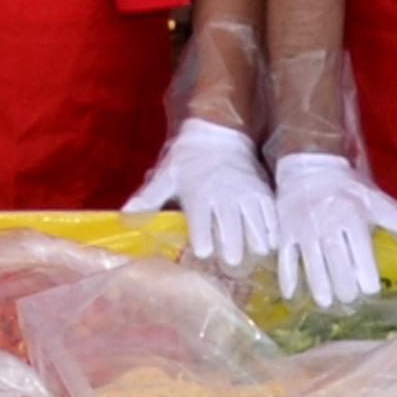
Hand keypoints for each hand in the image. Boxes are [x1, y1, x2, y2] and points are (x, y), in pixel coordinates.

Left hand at [125, 118, 278, 269]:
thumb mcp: (166, 175)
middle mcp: (224, 195)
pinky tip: (271, 243)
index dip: (204, 240)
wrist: (216, 134)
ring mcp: (245, 193)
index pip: (202, 222)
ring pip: (255, 222)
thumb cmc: (187, 159)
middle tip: (232, 262)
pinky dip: (272, 228)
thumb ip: (149, 197)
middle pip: (231, 227)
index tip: (204, 252)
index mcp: (199, 194)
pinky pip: (270, 213)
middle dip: (233, 246)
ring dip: (255, 240)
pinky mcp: (260, 190)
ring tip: (255, 255)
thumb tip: (125, 216)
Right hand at [270, 150, 396, 308]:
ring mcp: (304, 228)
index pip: (360, 249)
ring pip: (311, 261)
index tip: (371, 291)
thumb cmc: (347, 189)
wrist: (310, 168)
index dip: (365, 272)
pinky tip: (291, 295)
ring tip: (325, 302)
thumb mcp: (374, 200)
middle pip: (335, 259)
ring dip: (318, 284)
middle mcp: (327, 223)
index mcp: (352, 216)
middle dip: (342, 283)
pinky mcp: (286, 232)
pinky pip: (286, 257)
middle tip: (349, 300)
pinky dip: (288, 277)